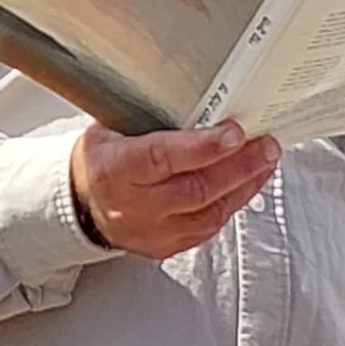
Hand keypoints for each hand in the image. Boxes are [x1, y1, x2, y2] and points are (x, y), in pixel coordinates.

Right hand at [69, 122, 279, 260]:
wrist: (79, 204)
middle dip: (238, 165)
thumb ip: (151, 119)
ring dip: (243, 185)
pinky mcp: (165, 247)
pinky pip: (207, 228)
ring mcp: (149, 231)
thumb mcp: (111, 129)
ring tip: (265, 161)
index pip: (162, 159)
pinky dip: (232, 204)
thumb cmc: (100, 159)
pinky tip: (247, 184)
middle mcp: (131, 205)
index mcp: (113, 169)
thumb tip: (201, 99)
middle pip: (195, 188)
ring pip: (208, 212)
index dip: (202, 147)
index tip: (234, 132)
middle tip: (265, 145)